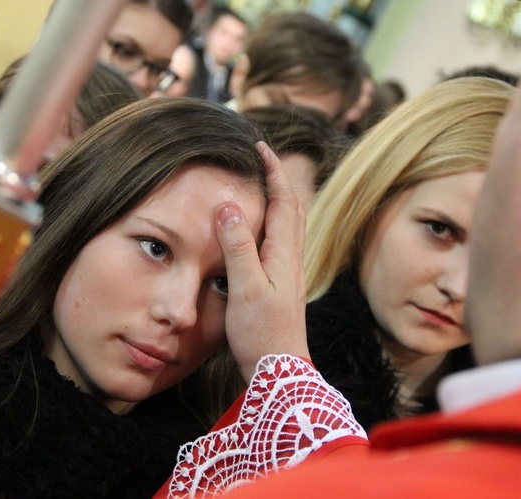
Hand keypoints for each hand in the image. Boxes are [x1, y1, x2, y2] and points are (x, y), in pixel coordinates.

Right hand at [216, 142, 308, 380]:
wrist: (279, 369)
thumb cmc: (262, 334)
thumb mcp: (246, 290)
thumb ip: (238, 248)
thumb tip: (229, 206)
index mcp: (284, 254)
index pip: (283, 201)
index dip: (274, 172)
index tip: (260, 147)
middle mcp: (292, 259)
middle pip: (292, 209)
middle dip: (279, 180)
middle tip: (261, 159)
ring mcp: (290, 272)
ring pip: (289, 225)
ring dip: (278, 199)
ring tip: (262, 184)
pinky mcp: (284, 284)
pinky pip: (282, 241)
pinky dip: (273, 222)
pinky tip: (261, 230)